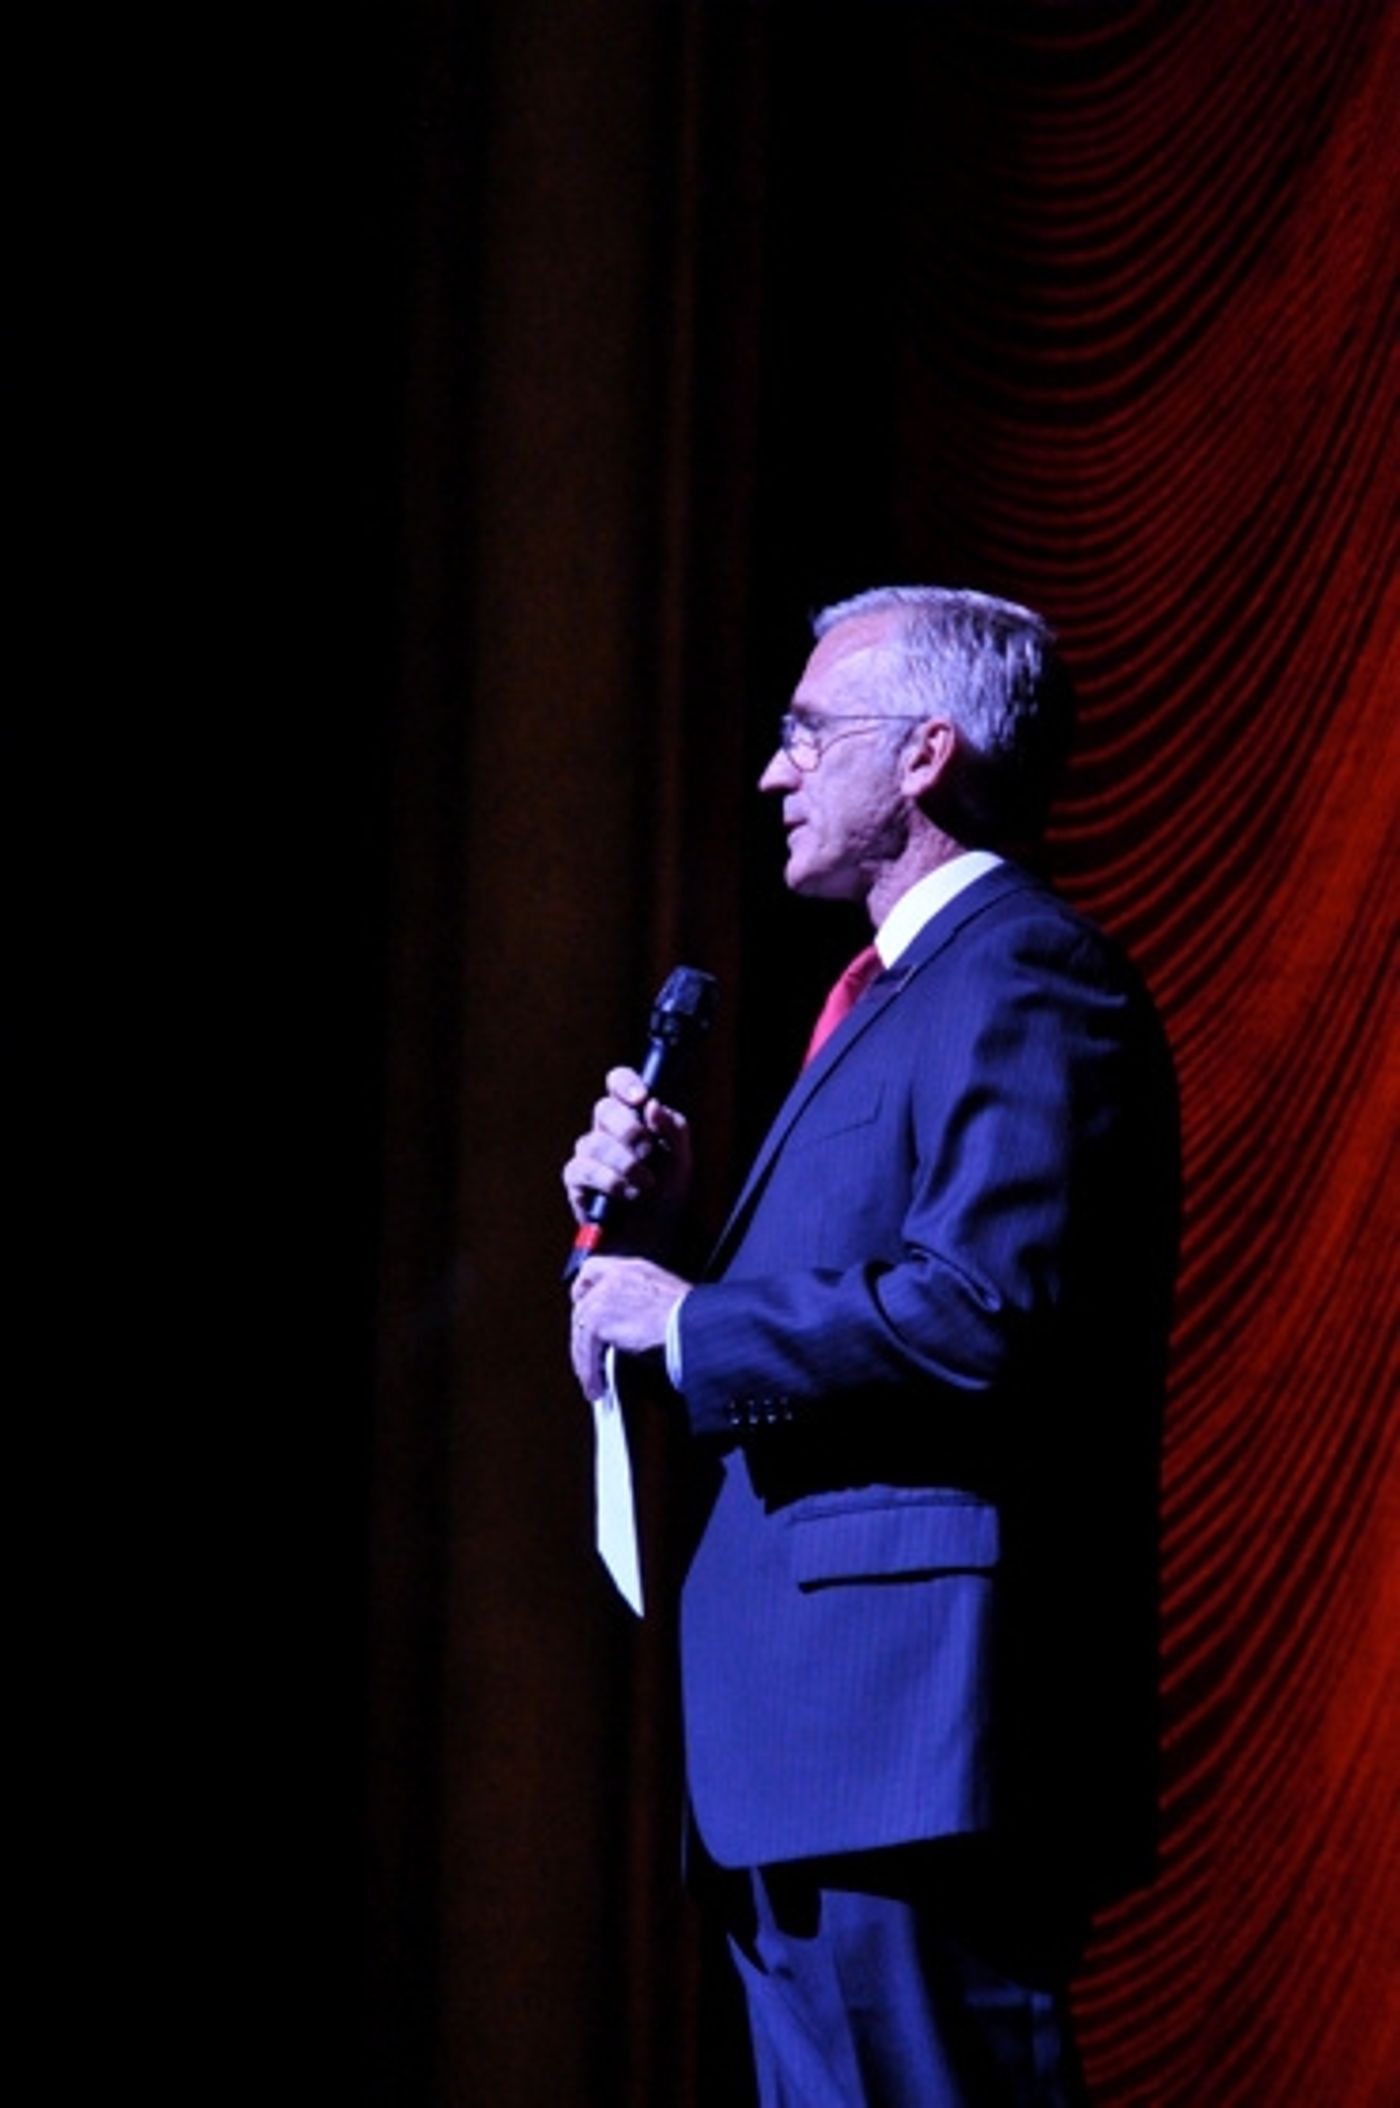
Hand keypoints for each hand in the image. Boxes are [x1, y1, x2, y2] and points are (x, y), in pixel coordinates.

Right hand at [562, 1066, 692, 1234]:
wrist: (656, 1238)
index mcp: (632, 1117)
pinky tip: (627, 1193)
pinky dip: (609, 1181)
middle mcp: (606, 1131)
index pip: (618, 1083)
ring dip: (625, 1163)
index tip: (641, 1098)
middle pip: (604, 1109)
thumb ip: (673, 1129)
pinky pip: (582, 1169)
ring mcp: (588, 1155)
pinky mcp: (577, 1181)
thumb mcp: (682, 1159)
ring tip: (646, 1184)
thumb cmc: (667, 1195)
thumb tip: (652, 1104)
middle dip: (630, 1131)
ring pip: (594, 1142)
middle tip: (649, 1153)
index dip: (625, 1083)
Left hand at [569, 1255, 690, 1399]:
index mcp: (632, 1269)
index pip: (593, 1269)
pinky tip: (596, 1383)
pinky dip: (588, 1370)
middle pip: (581, 1304)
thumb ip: (641, 1301)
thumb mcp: (666, 1296)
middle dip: (582, 1333)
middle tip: (588, 1353)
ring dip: (583, 1358)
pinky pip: (584, 1349)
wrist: (691, 1325)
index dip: (584, 1290)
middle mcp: (614, 1278)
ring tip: (591, 1379)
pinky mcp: (597, 1319)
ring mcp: (603, 1296)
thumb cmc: (690, 1316)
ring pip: (579, 1330)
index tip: (582, 1306)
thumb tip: (632, 1322)